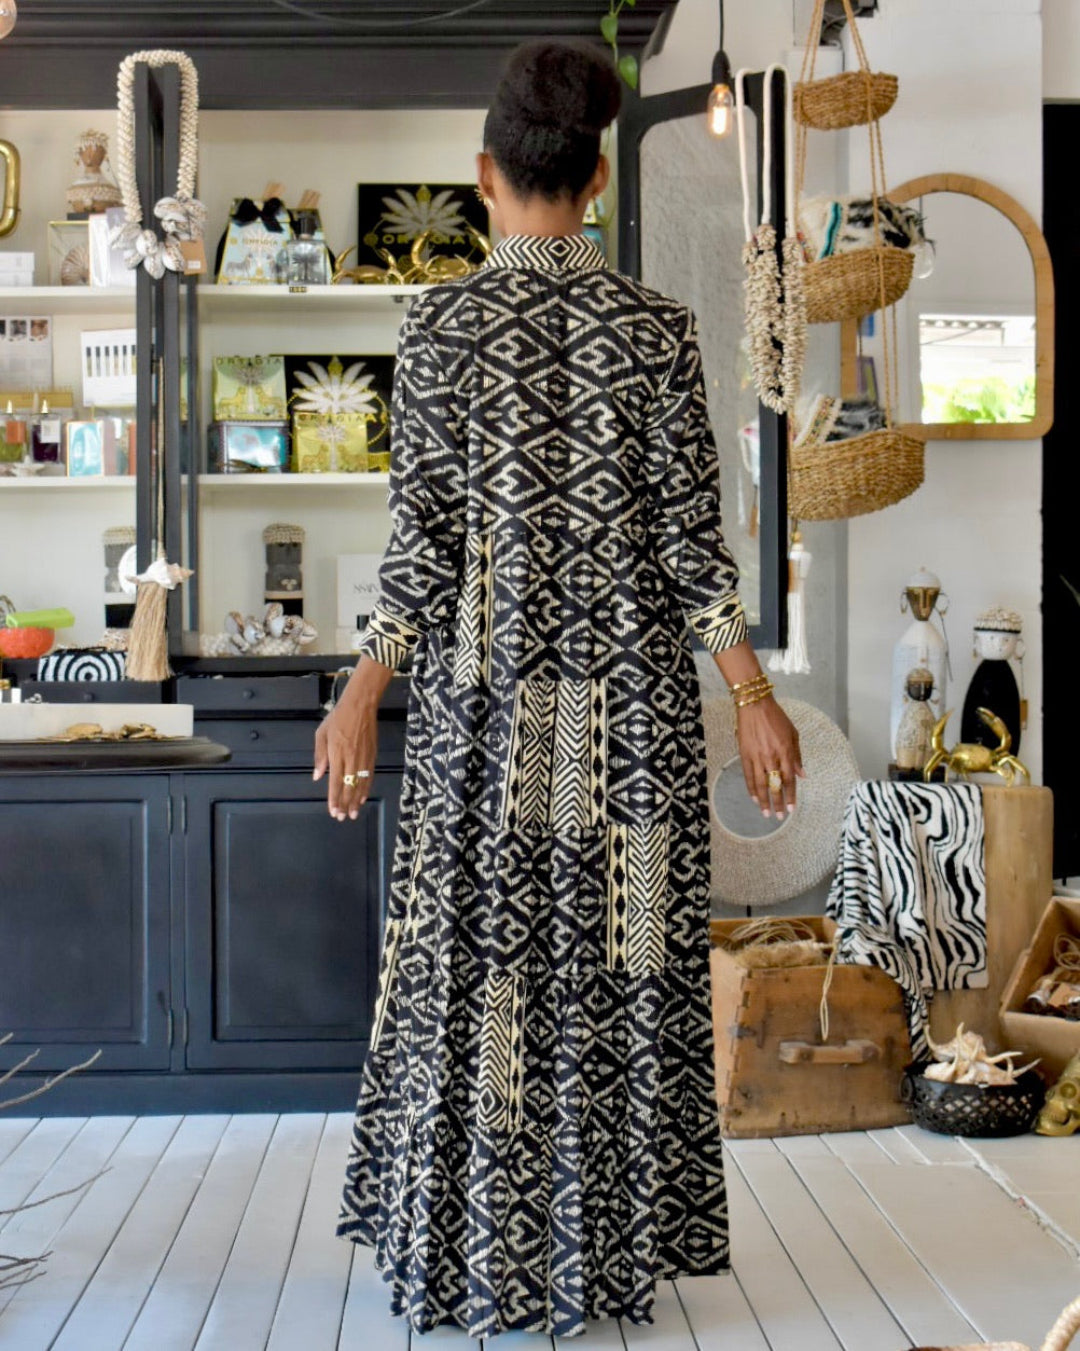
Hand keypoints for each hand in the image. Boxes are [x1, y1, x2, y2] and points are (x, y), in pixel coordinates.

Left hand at [313, 687, 377, 821]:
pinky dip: (366, 789)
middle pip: (349, 787)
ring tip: (353, 813)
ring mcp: (363, 759)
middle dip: (345, 804)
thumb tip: (318, 776)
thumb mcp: (322, 734)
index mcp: (337, 755)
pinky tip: (362, 797)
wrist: (360, 706)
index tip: (333, 811)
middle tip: (342, 818)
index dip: (334, 799)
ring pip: (360, 785)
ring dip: (356, 801)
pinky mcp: (372, 756)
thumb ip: (320, 757)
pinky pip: (369, 777)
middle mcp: (351, 760)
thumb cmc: (338, 718)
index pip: (336, 782)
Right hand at [736, 695, 804, 817]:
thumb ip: (797, 756)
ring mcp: (757, 756)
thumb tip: (802, 775)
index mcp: (785, 751)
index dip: (791, 796)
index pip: (789, 779)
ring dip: (764, 800)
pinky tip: (754, 798)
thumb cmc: (776, 717)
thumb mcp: (793, 734)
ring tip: (766, 812)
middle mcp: (771, 757)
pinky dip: (751, 788)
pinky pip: (748, 775)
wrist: (754, 705)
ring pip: (760, 784)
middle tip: (779, 816)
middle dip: (778, 802)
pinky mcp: (744, 754)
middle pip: (775, 785)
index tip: (791, 808)